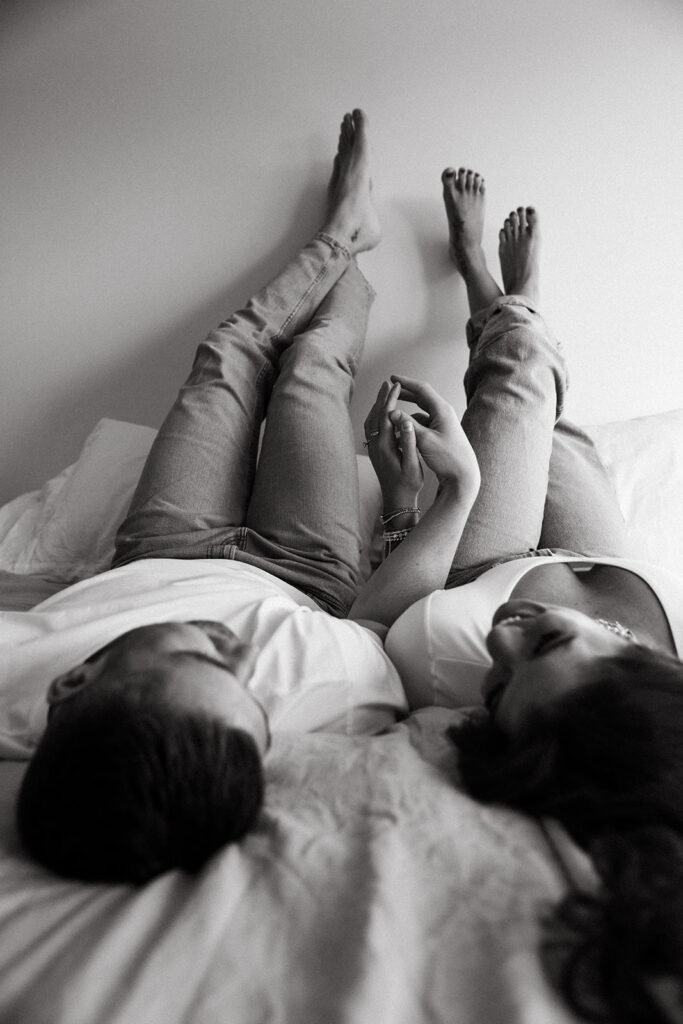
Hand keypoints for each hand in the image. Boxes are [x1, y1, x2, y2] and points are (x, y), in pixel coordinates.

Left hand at [364, 380, 423, 504]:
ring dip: (377, 406)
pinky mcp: (374, 452)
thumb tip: (406, 422)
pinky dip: (375, 416)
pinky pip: (371, 429)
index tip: (397, 386)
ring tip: (384, 394)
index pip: (387, 416)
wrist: (397, 500)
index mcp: (386, 446)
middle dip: (381, 398)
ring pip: (371, 421)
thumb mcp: (413, 465)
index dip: (391, 399)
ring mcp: (373, 449)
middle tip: (387, 383)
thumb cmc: (408, 484)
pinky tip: (381, 414)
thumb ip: (409, 443)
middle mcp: (376, 446)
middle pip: (375, 415)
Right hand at [389, 375, 479, 489]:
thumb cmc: (447, 458)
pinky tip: (402, 432)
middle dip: (405, 393)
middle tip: (390, 390)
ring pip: (421, 412)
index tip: (391, 378)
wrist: (463, 475)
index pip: (421, 389)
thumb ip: (407, 425)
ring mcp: (443, 423)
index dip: (405, 382)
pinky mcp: (441, 434)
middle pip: (421, 398)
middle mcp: (444, 413)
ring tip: (391, 414)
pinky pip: (423, 424)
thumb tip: (391, 412)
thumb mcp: (424, 440)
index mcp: (442, 410)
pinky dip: (412, 425)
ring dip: (407, 413)